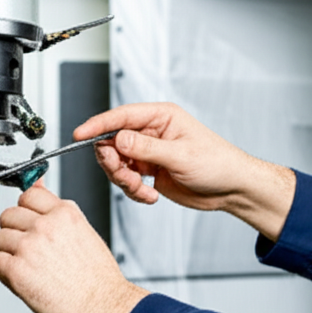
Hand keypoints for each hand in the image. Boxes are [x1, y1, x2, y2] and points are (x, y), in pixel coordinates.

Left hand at [0, 180, 148, 312]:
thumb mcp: (83, 231)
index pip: (28, 194)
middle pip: (9, 215)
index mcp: (64, 213)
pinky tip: (25, 278)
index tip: (29, 220)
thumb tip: (37, 185)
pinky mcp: (17, 270)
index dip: (27, 210)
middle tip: (31, 248)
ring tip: (30, 266)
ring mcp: (29, 246)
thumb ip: (57, 210)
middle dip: (16, 231)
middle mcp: (45, 225)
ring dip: (10, 252)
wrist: (102, 305)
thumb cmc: (97, 276)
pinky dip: (6, 272)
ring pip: (0, 238)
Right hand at [74, 102, 295, 240]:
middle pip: (112, 142)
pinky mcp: (150, 171)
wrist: (231, 189)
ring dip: (124, 181)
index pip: (120, 116)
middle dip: (113, 162)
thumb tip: (118, 140)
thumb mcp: (180, 156)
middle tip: (125, 175)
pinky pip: (127, 180)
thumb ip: (146, 149)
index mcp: (160, 117)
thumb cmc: (217, 164)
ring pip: (117, 164)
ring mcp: (149, 153)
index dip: (97, 125)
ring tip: (143, 190)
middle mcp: (151, 132)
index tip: (80, 135)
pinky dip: (134, 192)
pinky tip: (151, 196)